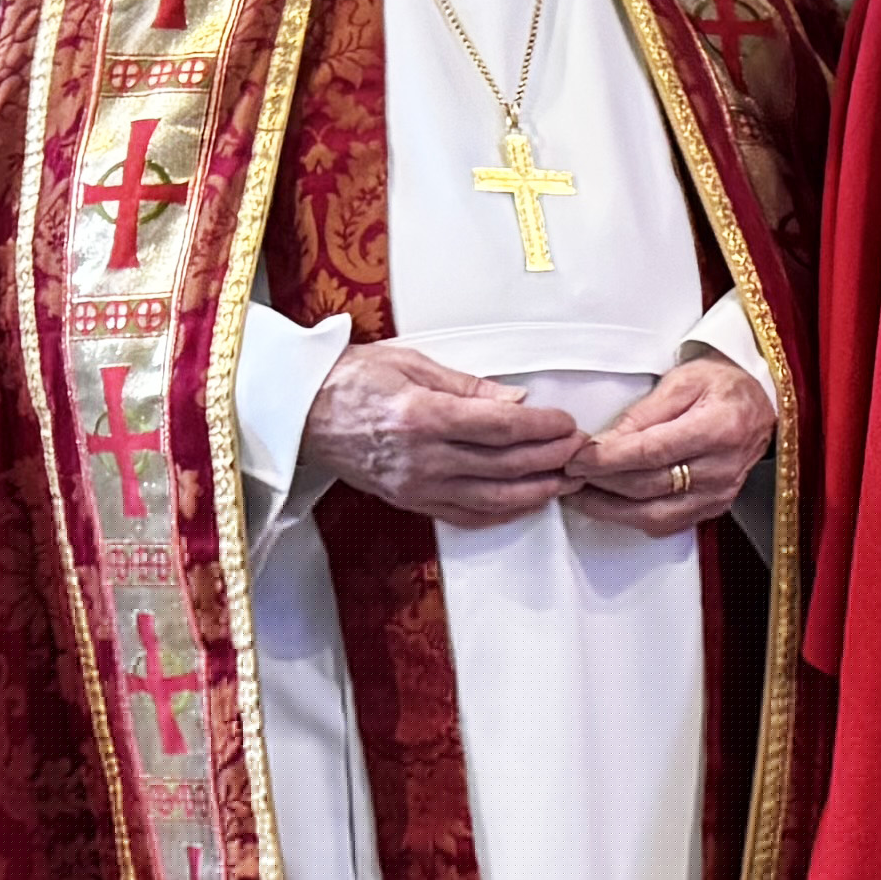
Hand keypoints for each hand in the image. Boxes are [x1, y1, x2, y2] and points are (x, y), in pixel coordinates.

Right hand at [308, 340, 583, 523]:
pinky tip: (529, 503)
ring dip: (538, 491)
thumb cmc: (352, 378)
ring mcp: (415, 485)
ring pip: (493, 498)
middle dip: (552, 459)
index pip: (502, 428)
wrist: (299, 412)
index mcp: (423, 416)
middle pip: (505, 465)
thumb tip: (518, 401)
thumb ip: (469, 387)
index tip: (570, 423)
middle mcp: (422, 457)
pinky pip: (466, 516)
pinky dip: (503, 512)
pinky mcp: (409, 502)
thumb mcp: (411, 364)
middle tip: (582, 451)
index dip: (544, 428)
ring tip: (568, 480)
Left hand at [561, 352, 775, 537]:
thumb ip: (643, 414)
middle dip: (601, 482)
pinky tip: (611, 505)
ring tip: (580, 494)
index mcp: (720, 428)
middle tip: (569, 473)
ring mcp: (722, 493)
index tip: (576, 458)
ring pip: (654, 514)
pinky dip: (633, 518)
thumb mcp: (682, 380)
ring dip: (610, 508)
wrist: (761, 401)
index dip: (608, 459)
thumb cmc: (721, 384)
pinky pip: (668, 524)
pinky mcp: (716, 507)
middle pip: (648, 486)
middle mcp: (724, 468)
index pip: (652, 452)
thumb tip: (603, 444)